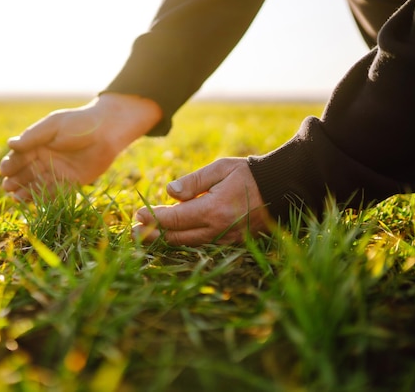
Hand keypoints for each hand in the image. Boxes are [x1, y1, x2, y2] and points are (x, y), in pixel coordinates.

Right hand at [0, 93, 161, 199]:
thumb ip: (33, 136)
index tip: (3, 171)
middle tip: (7, 188)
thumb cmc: (80, 123)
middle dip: (15, 180)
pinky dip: (44, 198)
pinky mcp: (71, 182)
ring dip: (26, 192)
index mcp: (38, 143)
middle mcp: (45, 158)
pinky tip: (34, 203)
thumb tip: (10, 144)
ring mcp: (57, 171)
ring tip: (16, 198)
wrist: (108, 131)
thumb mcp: (54, 126)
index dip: (10, 164)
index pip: (19, 156)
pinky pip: (55, 192)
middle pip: (26, 172)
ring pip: (38, 184)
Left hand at [134, 158, 272, 245]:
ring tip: (146, 238)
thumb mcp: (220, 169)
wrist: (281, 188)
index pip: (174, 218)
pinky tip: (173, 238)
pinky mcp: (232, 242)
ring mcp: (226, 239)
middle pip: (177, 237)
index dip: (154, 217)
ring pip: (188, 244)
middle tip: (134, 232)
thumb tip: (169, 192)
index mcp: (213, 210)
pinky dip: (185, 242)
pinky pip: (202, 245)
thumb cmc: (248, 173)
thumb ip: (193, 181)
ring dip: (166, 241)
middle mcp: (218, 229)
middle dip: (153, 235)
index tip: (138, 214)